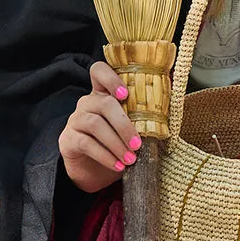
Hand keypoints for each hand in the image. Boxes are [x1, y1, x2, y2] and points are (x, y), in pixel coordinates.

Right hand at [59, 61, 141, 193]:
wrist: (92, 169)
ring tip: (130, 159)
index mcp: (102, 93)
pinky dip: (105, 156)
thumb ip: (143, 112)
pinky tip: (118, 165)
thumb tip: (170, 91)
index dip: (111, 78)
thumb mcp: (130, 125)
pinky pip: (86, 144)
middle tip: (138, 144)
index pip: (98, 71)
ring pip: (95, 124)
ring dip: (116, 143)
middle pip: (104, 104)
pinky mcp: (68, 139)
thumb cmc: (116, 142)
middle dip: (124, 125)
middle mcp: (87, 102)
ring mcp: (75, 120)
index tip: (125, 94)